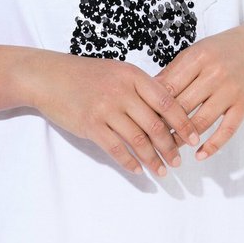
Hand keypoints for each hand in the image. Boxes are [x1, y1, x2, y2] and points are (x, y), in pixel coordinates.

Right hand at [20, 49, 202, 176]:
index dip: (183, 122)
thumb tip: (166, 114)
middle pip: (155, 125)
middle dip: (170, 147)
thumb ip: (140, 88)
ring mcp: (105, 109)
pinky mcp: (90, 125)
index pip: (167, 102)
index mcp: (132, 76)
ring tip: (162, 171)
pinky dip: (129, 162)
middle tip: (178, 161)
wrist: (49, 77)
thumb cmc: (86, 74)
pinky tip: (137, 169)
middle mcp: (121, 91)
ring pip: (137, 140)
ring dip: (153, 159)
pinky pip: (116, 148)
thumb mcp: (117, 72)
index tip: (193, 138)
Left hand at [153, 23, 243, 159]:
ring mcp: (231, 90)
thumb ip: (174, 71)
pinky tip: (199, 154)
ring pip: (201, 121)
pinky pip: (227, 130)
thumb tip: (147, 91)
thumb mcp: (196, 52)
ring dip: (183, 139)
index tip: (141, 119)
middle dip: (164, 125)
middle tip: (150, 139)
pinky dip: (212, 145)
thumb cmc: (222, 52)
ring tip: (169, 149)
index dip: (152, 106)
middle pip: (182, 106)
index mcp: (198, 57)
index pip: (168, 87)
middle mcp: (214, 73)